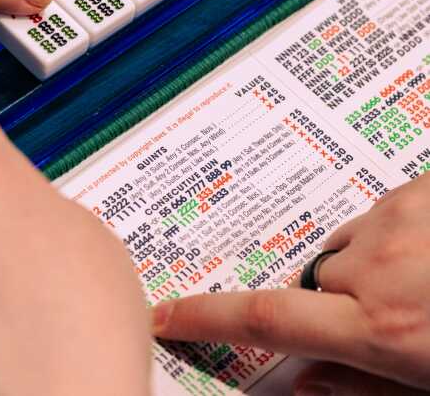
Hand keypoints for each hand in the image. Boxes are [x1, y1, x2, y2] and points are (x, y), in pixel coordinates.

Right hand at [152, 175, 429, 393]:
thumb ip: (367, 386)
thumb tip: (306, 385)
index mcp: (384, 329)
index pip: (267, 321)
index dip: (206, 318)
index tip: (164, 316)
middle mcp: (378, 269)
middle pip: (316, 279)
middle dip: (338, 297)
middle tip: (398, 314)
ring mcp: (397, 222)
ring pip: (352, 244)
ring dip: (376, 263)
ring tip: (429, 281)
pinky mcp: (417, 191)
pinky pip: (387, 213)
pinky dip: (405, 233)